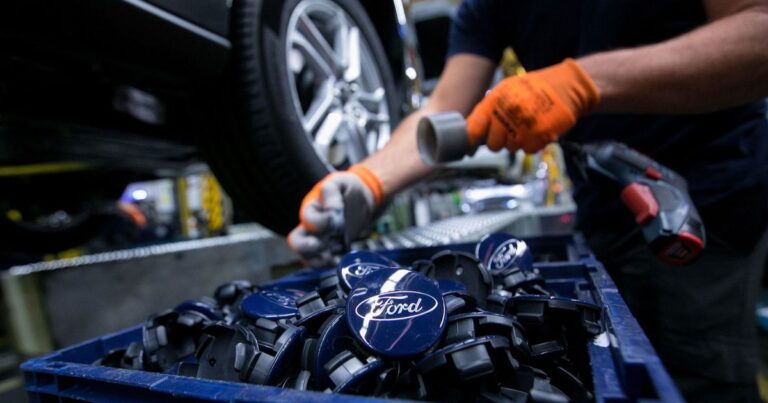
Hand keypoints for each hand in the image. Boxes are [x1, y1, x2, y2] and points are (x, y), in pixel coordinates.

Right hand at [288, 164, 382, 265]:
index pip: (308, 219)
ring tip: (335, 258)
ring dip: (320, 260)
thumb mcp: (339, 183)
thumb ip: (331, 192)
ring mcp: (320, 240)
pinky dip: (330, 265)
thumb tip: (330, 210)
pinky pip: (323, 263)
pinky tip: (340, 261)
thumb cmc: (348, 189)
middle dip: (308, 248)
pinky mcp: (331, 250)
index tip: (337, 217)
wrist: (362, 200)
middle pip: (297, 242)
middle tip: (324, 246)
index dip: (322, 221)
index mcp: (311, 209)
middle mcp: (311, 227)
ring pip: (308, 257)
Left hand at [466, 59, 599, 153]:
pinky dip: (532, 143)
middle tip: (510, 129)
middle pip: (493, 144)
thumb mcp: (506, 91)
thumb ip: (488, 110)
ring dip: (518, 141)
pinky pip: (528, 150)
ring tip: (527, 125)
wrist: (566, 87)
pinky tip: (538, 129)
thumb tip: (470, 132)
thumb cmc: (533, 90)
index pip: (474, 127)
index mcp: (495, 100)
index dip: (470, 140)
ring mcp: (523, 126)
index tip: (469, 147)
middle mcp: (507, 113)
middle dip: (500, 140)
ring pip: (510, 148)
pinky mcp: (539, 135)